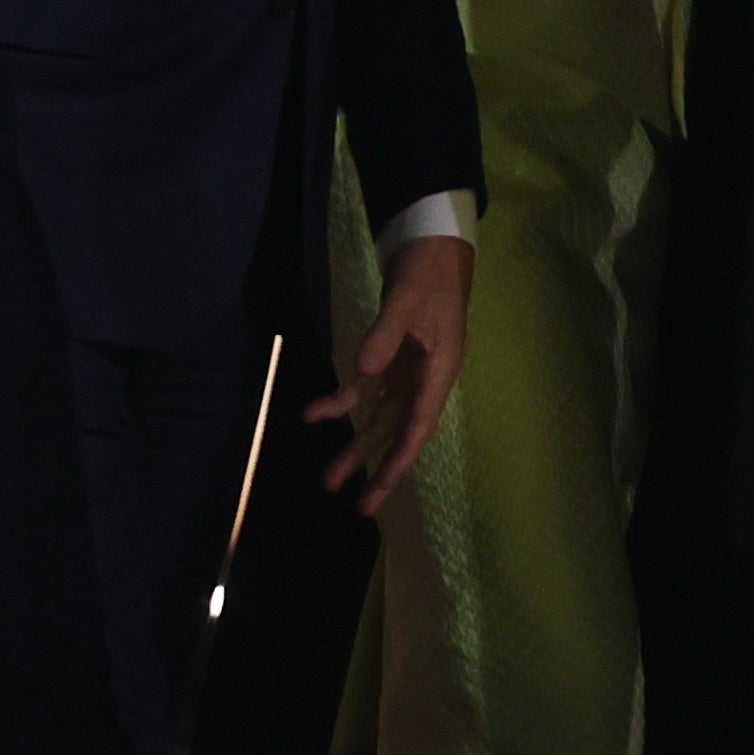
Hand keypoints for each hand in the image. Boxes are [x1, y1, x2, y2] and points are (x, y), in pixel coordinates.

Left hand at [313, 232, 470, 510]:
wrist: (431, 247)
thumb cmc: (428, 273)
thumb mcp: (408, 298)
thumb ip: (385, 334)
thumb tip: (363, 373)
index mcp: (439, 368)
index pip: (420, 423)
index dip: (401, 458)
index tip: (381, 487)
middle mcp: (424, 378)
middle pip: (401, 432)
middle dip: (381, 468)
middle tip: (361, 507)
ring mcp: (406, 370)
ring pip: (381, 418)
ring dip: (356, 445)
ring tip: (329, 480)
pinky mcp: (389, 359)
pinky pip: (364, 390)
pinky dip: (340, 404)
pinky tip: (313, 415)